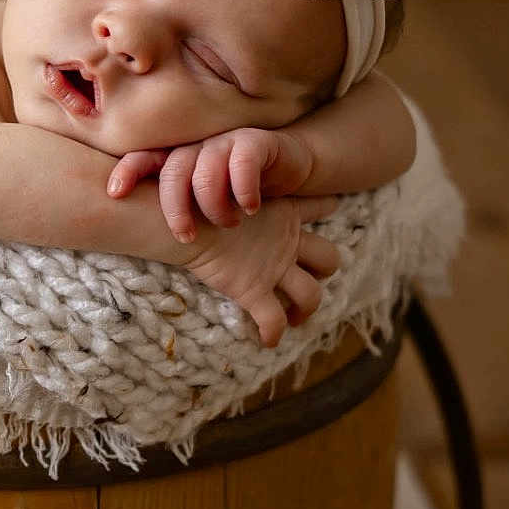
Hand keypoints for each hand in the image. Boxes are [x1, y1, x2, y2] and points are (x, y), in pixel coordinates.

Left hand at [107, 128, 315, 242]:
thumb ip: (180, 209)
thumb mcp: (205, 202)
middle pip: (173, 171)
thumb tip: (141, 237)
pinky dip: (244, 192)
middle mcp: (198, 146)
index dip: (128, 171)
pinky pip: (242, 165)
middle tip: (185, 237)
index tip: (114, 192)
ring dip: (214, 207)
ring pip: (205, 172)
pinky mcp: (255, 142)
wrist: (289, 165)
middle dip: (175, 209)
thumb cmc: (238, 188)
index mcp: (180, 158)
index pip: (145, 158)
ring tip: (228, 223)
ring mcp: (225, 141)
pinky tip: (251, 208)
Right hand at [184, 195, 341, 346]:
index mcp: (284, 211)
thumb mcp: (228, 181)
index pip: (317, 206)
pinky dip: (272, 333)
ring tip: (295, 318)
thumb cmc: (195, 195)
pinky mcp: (252, 290)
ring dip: (305, 309)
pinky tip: (267, 340)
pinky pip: (273, 321)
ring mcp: (272, 268)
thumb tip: (219, 168)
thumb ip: (240, 182)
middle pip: (328, 258)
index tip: (329, 209)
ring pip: (310, 295)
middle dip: (323, 270)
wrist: (179, 216)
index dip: (325, 208)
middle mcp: (286, 241)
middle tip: (308, 277)